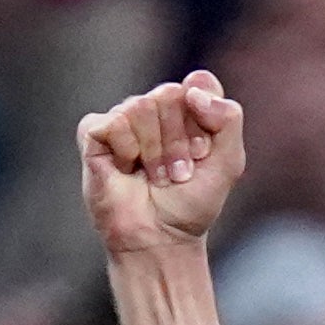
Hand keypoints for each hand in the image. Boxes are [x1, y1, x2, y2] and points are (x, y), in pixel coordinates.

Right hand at [79, 73, 245, 257]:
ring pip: (140, 106)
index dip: (204, 123)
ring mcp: (123, 119)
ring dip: (154, 152)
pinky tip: (126, 170)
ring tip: (155, 177)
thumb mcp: (229, 161)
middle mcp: (154, 108)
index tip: (202, 156)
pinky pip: (113, 122)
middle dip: (178, 142)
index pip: (199, 85)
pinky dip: (126, 151)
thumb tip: (191, 88)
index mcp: (186, 108)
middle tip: (177, 174)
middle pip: (169, 94)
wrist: (162, 239)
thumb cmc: (191, 203)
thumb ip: (229, 117)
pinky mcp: (94, 133)